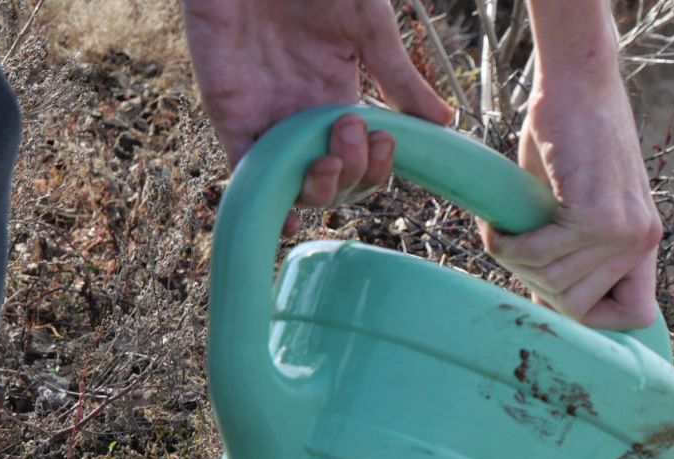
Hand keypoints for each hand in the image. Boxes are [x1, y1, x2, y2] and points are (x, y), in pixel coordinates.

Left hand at [182, 0, 453, 233]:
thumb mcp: (369, 26)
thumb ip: (399, 76)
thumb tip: (444, 122)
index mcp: (338, 96)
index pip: (363, 158)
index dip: (378, 165)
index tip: (387, 139)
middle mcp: (303, 115)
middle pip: (334, 180)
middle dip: (352, 171)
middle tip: (353, 127)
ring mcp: (266, 116)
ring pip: (293, 184)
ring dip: (318, 191)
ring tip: (327, 160)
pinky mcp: (229, 110)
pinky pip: (244, 168)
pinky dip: (265, 198)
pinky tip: (290, 216)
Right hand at [479, 67, 660, 329]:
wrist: (577, 81)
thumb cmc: (568, 139)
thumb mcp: (575, 207)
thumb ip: (572, 253)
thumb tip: (544, 301)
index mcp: (644, 243)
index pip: (637, 316)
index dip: (595, 315)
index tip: (556, 285)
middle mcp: (643, 241)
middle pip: (576, 306)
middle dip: (534, 282)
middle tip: (515, 246)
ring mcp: (624, 231)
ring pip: (553, 284)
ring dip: (516, 262)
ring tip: (504, 231)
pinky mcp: (598, 215)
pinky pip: (539, 255)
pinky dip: (508, 245)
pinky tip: (498, 225)